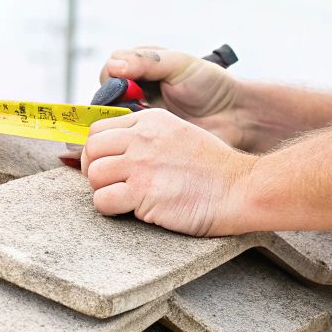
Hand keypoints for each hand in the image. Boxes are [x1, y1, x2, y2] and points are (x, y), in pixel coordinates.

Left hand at [81, 108, 254, 236]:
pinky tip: (130, 210)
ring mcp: (141, 164)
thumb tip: (115, 150)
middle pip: (92, 150)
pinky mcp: (143, 192)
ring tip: (123, 198)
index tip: (106, 165)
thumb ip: (147, 137)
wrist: (240, 189)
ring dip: (103, 191)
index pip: (99, 130)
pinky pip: (103, 201)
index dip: (97, 151)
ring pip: (94, 176)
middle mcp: (142, 138)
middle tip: (110, 185)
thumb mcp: (179, 135)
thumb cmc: (213, 169)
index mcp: (150, 120)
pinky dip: (110, 209)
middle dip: (94, 170)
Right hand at [99, 46, 246, 148]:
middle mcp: (134, 93)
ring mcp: (138, 118)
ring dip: (118, 126)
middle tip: (133, 110)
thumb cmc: (210, 84)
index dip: (112, 80)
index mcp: (139, 68)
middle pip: (104, 99)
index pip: (109, 72)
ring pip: (110, 123)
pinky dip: (126, 143)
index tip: (130, 88)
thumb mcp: (179, 64)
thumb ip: (147, 62)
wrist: (234, 115)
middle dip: (113, 106)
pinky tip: (136, 143)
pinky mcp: (145, 141)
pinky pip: (124, 143)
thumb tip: (114, 66)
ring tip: (136, 128)